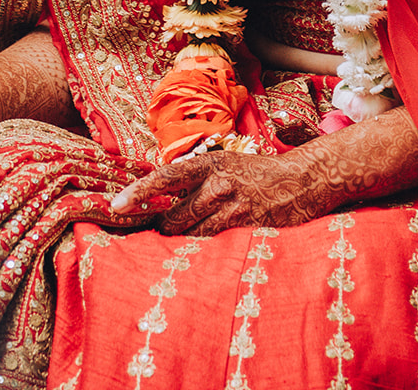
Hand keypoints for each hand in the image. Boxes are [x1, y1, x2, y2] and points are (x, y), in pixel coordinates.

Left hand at [110, 150, 333, 235]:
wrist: (301, 180)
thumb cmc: (257, 173)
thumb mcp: (225, 164)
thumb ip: (197, 178)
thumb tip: (164, 197)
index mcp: (209, 163)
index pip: (165, 177)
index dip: (139, 192)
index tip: (117, 205)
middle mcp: (218, 183)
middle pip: (176, 215)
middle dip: (164, 229)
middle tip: (159, 236)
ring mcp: (234, 207)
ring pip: (193, 234)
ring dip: (183, 243)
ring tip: (181, 247)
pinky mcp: (248, 228)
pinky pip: (216, 245)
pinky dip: (205, 250)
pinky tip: (205, 255)